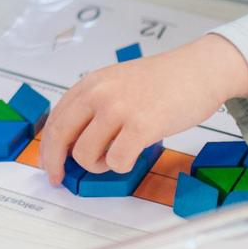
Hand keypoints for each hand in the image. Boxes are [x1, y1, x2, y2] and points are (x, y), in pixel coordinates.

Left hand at [37, 34, 247, 184]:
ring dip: (98, 165)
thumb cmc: (163, 80)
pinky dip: (121, 167)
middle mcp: (100, 94)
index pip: (56, 119)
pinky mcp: (142, 126)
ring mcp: (119, 109)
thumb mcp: (117, 82)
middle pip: (61, 136)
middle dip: (56, 163)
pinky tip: (133, 154)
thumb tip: (72, 140)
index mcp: (91, 83)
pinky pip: (117, 162)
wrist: (199, 70)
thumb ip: (94, 105)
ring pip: (85, 154)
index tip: (49, 165)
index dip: (48, 148)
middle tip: (60, 178)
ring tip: (115, 156)